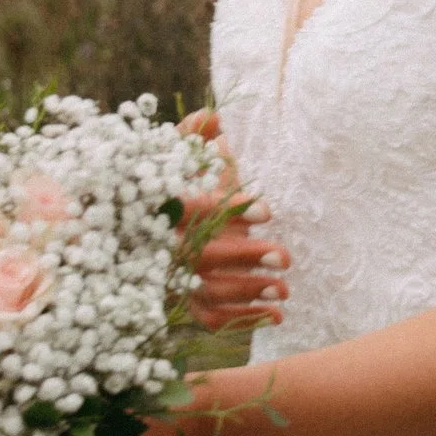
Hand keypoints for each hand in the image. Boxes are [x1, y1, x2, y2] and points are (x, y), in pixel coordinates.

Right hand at [179, 112, 288, 332]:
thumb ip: (195, 136)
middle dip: (245, 256)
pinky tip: (277, 315)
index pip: (192, 209)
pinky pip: (209, 317)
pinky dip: (242, 319)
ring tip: (285, 289)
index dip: (228, 209)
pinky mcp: (183, 300)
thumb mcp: (184, 157)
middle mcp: (163, 244)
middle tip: (285, 257)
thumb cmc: (179, 183)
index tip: (268, 210)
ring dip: (248, 292)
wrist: (149, 221)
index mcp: (162, 206)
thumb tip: (212, 116)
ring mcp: (172, 276)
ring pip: (206, 291)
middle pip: (201, 256)